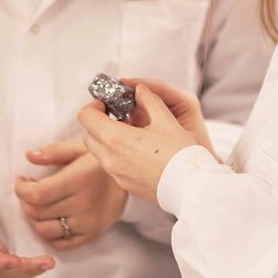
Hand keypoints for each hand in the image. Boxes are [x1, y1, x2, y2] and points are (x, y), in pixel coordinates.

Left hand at [16, 138, 127, 250]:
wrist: (130, 179)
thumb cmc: (99, 161)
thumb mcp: (80, 148)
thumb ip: (53, 152)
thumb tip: (29, 156)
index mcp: (79, 180)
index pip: (37, 195)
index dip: (21, 189)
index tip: (22, 180)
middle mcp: (83, 204)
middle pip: (37, 213)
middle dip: (25, 201)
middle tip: (30, 190)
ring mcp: (88, 223)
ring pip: (44, 230)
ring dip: (34, 219)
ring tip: (39, 205)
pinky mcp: (92, 235)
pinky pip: (60, 244)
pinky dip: (48, 234)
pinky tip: (50, 219)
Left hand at [79, 83, 204, 203]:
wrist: (192, 187)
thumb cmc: (180, 153)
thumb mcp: (166, 119)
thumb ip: (149, 99)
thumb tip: (140, 90)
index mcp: (116, 139)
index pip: (85, 117)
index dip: (94, 105)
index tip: (109, 103)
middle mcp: (111, 159)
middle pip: (88, 136)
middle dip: (98, 123)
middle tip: (117, 116)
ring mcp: (117, 175)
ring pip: (99, 153)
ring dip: (107, 140)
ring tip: (131, 133)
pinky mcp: (127, 186)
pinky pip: (113, 167)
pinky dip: (118, 155)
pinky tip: (140, 151)